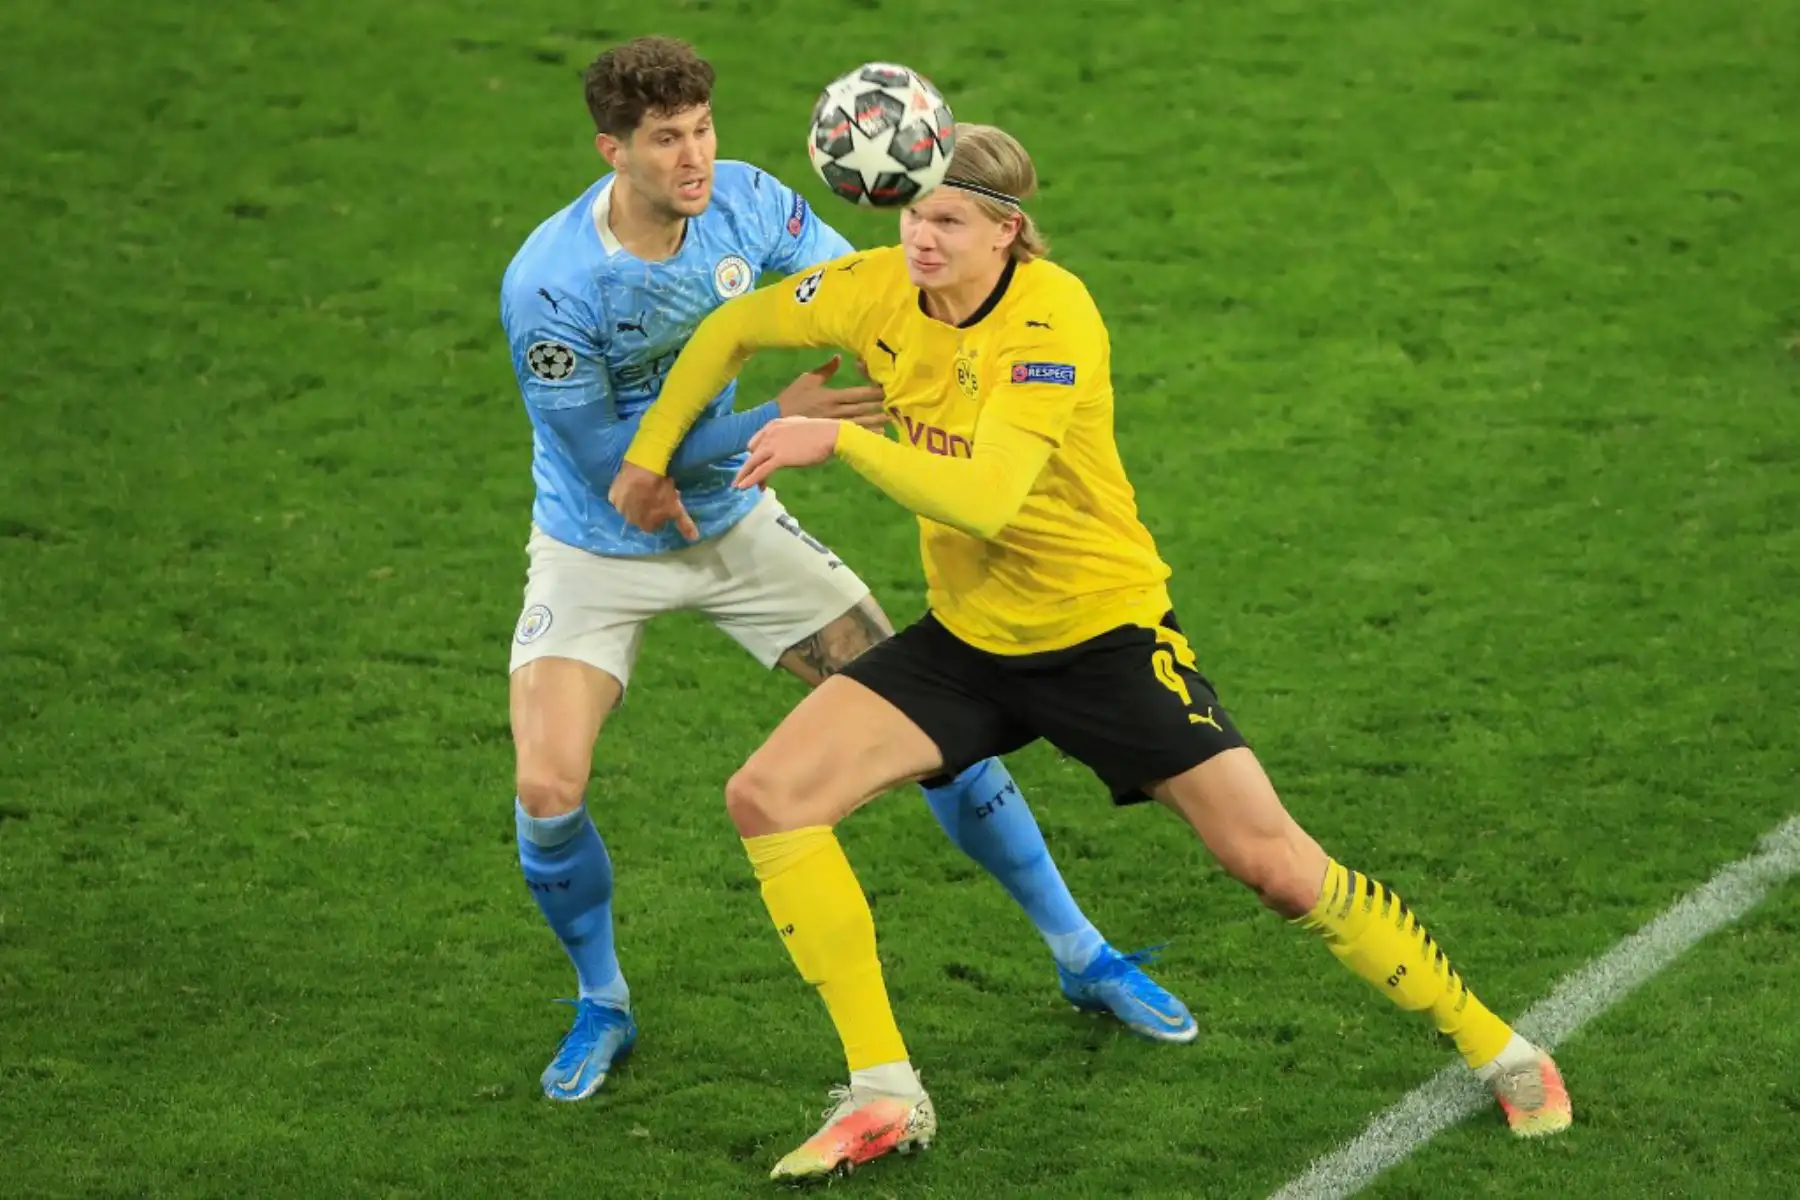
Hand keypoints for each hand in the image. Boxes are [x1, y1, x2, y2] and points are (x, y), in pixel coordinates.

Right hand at [607, 460, 699, 540]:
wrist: (644, 469)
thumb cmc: (661, 490)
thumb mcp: (676, 508)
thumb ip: (684, 524)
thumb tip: (695, 539)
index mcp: (646, 526)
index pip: (653, 525)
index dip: (659, 514)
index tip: (663, 503)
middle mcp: (630, 521)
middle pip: (640, 517)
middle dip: (647, 508)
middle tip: (654, 493)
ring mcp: (619, 508)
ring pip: (629, 507)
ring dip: (635, 500)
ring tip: (643, 487)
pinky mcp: (612, 496)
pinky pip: (619, 497)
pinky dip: (624, 493)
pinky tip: (632, 484)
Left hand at [732, 417, 842, 489]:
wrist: (831, 434)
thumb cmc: (822, 433)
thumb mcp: (800, 427)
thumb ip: (789, 434)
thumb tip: (790, 443)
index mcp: (774, 425)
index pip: (756, 441)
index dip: (754, 455)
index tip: (755, 465)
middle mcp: (770, 433)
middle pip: (752, 453)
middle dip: (747, 467)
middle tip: (743, 479)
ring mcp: (773, 445)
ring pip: (752, 463)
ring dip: (744, 475)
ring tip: (738, 486)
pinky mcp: (779, 458)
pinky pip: (760, 471)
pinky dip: (750, 480)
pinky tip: (744, 487)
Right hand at [774, 355, 888, 430]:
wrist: (777, 421)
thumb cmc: (792, 399)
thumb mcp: (807, 380)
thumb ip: (825, 370)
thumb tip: (839, 358)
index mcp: (831, 396)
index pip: (857, 394)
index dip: (873, 391)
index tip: (887, 388)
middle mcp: (836, 411)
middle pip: (863, 409)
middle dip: (879, 406)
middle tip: (896, 404)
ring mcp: (834, 424)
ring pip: (860, 422)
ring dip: (876, 421)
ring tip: (890, 419)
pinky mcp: (831, 433)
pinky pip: (851, 433)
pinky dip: (865, 433)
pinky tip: (878, 434)